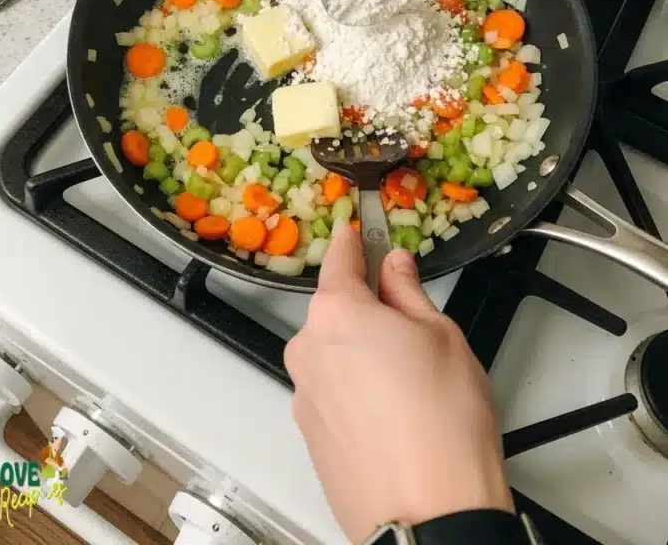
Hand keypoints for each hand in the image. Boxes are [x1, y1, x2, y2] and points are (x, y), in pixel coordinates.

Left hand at [285, 226, 512, 543]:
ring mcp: (304, 397)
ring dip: (362, 355)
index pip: (340, 260)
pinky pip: (333, 394)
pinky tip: (395, 414)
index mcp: (336, 313)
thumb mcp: (441, 335)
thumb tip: (395, 268)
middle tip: (415, 328)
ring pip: (335, 355)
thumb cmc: (442, 422)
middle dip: (368, 310)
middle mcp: (308, 350)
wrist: (430, 517)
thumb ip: (409, 292)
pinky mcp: (310, 437)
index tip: (358, 231)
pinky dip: (357, 393)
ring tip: (413, 384)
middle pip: (335, 310)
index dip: (355, 242)